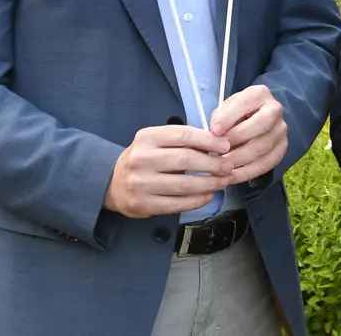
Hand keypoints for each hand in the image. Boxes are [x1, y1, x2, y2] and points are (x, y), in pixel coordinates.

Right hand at [104, 125, 232, 218]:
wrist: (112, 183)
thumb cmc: (143, 159)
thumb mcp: (156, 141)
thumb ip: (182, 141)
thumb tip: (216, 144)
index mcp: (147, 138)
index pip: (183, 135)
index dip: (209, 141)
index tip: (225, 146)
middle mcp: (142, 159)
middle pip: (186, 160)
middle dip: (213, 164)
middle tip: (228, 166)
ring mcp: (141, 183)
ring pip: (184, 185)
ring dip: (209, 183)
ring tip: (223, 181)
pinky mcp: (144, 204)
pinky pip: (177, 204)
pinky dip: (197, 200)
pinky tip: (208, 195)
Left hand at [209, 84, 287, 183]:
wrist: (253, 121)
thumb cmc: (235, 115)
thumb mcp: (225, 109)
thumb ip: (220, 118)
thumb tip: (214, 134)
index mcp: (260, 94)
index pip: (246, 103)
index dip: (229, 117)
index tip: (213, 130)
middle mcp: (275, 110)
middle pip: (261, 125)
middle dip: (237, 139)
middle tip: (217, 151)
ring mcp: (281, 131)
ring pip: (263, 147)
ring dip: (239, 159)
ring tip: (220, 167)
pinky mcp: (282, 149)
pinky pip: (266, 164)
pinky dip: (246, 173)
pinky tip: (230, 176)